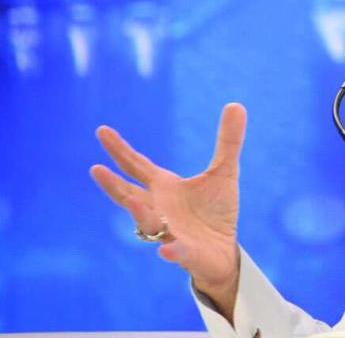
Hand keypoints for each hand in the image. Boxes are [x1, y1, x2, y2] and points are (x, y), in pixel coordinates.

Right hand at [90, 102, 246, 319]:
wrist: (222, 250)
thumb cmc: (216, 211)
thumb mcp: (225, 171)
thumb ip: (228, 141)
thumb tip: (237, 104)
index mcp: (164, 187)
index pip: (136, 165)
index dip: (119, 149)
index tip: (101, 130)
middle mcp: (158, 208)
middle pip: (129, 194)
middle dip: (113, 183)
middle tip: (95, 169)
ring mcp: (167, 231)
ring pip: (147, 222)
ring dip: (139, 213)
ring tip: (133, 202)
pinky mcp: (185, 251)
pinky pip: (176, 251)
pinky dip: (172, 250)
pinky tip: (167, 249)